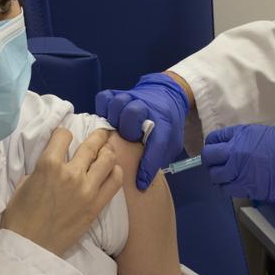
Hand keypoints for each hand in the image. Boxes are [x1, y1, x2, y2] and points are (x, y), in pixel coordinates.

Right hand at [2, 128, 122, 255]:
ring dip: (108, 152)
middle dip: (97, 136)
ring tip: (107, 151)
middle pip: (91, 145)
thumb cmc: (19, 217)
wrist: (29, 247)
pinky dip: (115, 172)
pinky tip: (111, 170)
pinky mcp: (96, 205)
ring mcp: (87, 189)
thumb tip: (53, 165)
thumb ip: (40, 170)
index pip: (64, 135)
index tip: (65, 138)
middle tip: (100, 133)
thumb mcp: (23, 184)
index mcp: (48, 164)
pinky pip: (114, 182)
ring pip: (107, 160)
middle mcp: (71, 173)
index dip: (63, 134)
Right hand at [95, 72, 189, 190]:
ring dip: (114, 118)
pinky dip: (102, 108)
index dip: (149, 164)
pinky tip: (106, 119)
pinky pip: (104, 98)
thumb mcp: (171, 142)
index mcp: (165, 123)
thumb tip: (144, 179)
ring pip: (117, 103)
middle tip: (127, 139)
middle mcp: (147, 108)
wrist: (166, 94)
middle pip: (133, 113)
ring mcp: (131, 98)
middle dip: (128, 129)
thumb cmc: (166, 123)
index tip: (141, 182)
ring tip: (114, 129)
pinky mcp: (118, 93)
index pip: (159, 142)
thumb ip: (160, 156)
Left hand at [202, 124, 274, 210]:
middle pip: (209, 156)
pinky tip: (233, 186)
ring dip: (218, 177)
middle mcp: (236, 150)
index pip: (215, 138)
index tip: (216, 150)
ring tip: (226, 177)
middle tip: (217, 165)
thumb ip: (248, 139)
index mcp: (243, 133)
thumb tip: (236, 146)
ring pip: (214, 175)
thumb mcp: (268, 134)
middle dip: (210, 161)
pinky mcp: (246, 187)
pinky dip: (225, 188)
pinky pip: (225, 189)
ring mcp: (239, 170)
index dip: (213, 145)